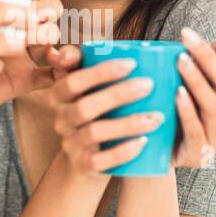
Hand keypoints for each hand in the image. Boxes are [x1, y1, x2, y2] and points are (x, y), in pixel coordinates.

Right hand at [50, 56, 159, 176]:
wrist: (85, 160)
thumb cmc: (94, 113)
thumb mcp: (86, 88)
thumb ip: (83, 64)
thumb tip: (69, 50)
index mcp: (59, 96)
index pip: (73, 81)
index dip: (101, 72)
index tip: (133, 63)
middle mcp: (61, 119)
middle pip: (85, 107)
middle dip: (118, 94)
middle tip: (149, 85)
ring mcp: (71, 144)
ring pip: (95, 133)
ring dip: (128, 124)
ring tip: (156, 117)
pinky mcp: (83, 166)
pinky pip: (100, 161)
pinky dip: (123, 152)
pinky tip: (144, 142)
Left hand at [171, 28, 215, 167]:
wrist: (152, 158)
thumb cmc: (170, 116)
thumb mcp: (185, 89)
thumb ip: (204, 68)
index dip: (212, 54)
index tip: (188, 35)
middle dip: (207, 59)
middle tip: (186, 39)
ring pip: (213, 106)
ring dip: (198, 81)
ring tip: (180, 61)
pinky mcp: (197, 156)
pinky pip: (196, 130)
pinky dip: (188, 109)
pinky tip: (177, 93)